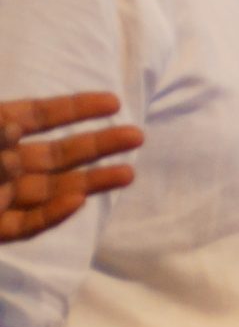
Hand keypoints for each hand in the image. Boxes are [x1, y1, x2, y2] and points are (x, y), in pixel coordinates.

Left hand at [1, 91, 141, 241]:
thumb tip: (12, 126)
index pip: (37, 117)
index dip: (75, 109)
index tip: (115, 103)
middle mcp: (2, 165)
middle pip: (56, 154)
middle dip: (98, 145)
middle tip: (137, 137)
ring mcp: (2, 198)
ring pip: (51, 190)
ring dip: (90, 181)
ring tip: (129, 174)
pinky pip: (27, 224)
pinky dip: (51, 214)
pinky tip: (77, 201)